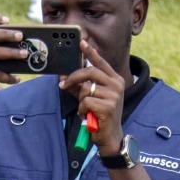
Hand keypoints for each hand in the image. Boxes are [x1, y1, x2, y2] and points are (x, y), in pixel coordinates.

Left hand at [59, 38, 125, 153]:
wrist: (109, 136)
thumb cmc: (99, 116)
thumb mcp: (91, 98)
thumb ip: (80, 86)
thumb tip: (64, 76)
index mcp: (115, 80)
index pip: (101, 63)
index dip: (90, 53)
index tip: (82, 42)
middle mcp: (117, 85)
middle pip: (90, 72)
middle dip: (73, 77)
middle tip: (62, 84)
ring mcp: (114, 95)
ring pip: (86, 89)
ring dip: (80, 100)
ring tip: (85, 109)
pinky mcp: (108, 107)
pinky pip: (85, 102)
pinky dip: (82, 109)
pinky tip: (88, 115)